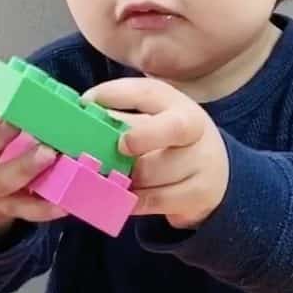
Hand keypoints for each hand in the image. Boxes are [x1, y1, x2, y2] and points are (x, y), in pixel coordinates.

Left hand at [83, 79, 229, 229]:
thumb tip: (78, 117)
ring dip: (126, 178)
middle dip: (141, 137)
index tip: (87, 103)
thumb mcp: (151, 123)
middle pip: (171, 128)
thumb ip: (119, 120)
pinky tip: (123, 197)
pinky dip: (133, 200)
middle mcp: (194, 128)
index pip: (148, 92)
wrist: (213, 174)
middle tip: (119, 146)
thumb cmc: (168, 143)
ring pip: (154, 172)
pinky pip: (156, 200)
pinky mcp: (199, 193)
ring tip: (111, 178)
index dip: (116, 94)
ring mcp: (201, 162)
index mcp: (175, 103)